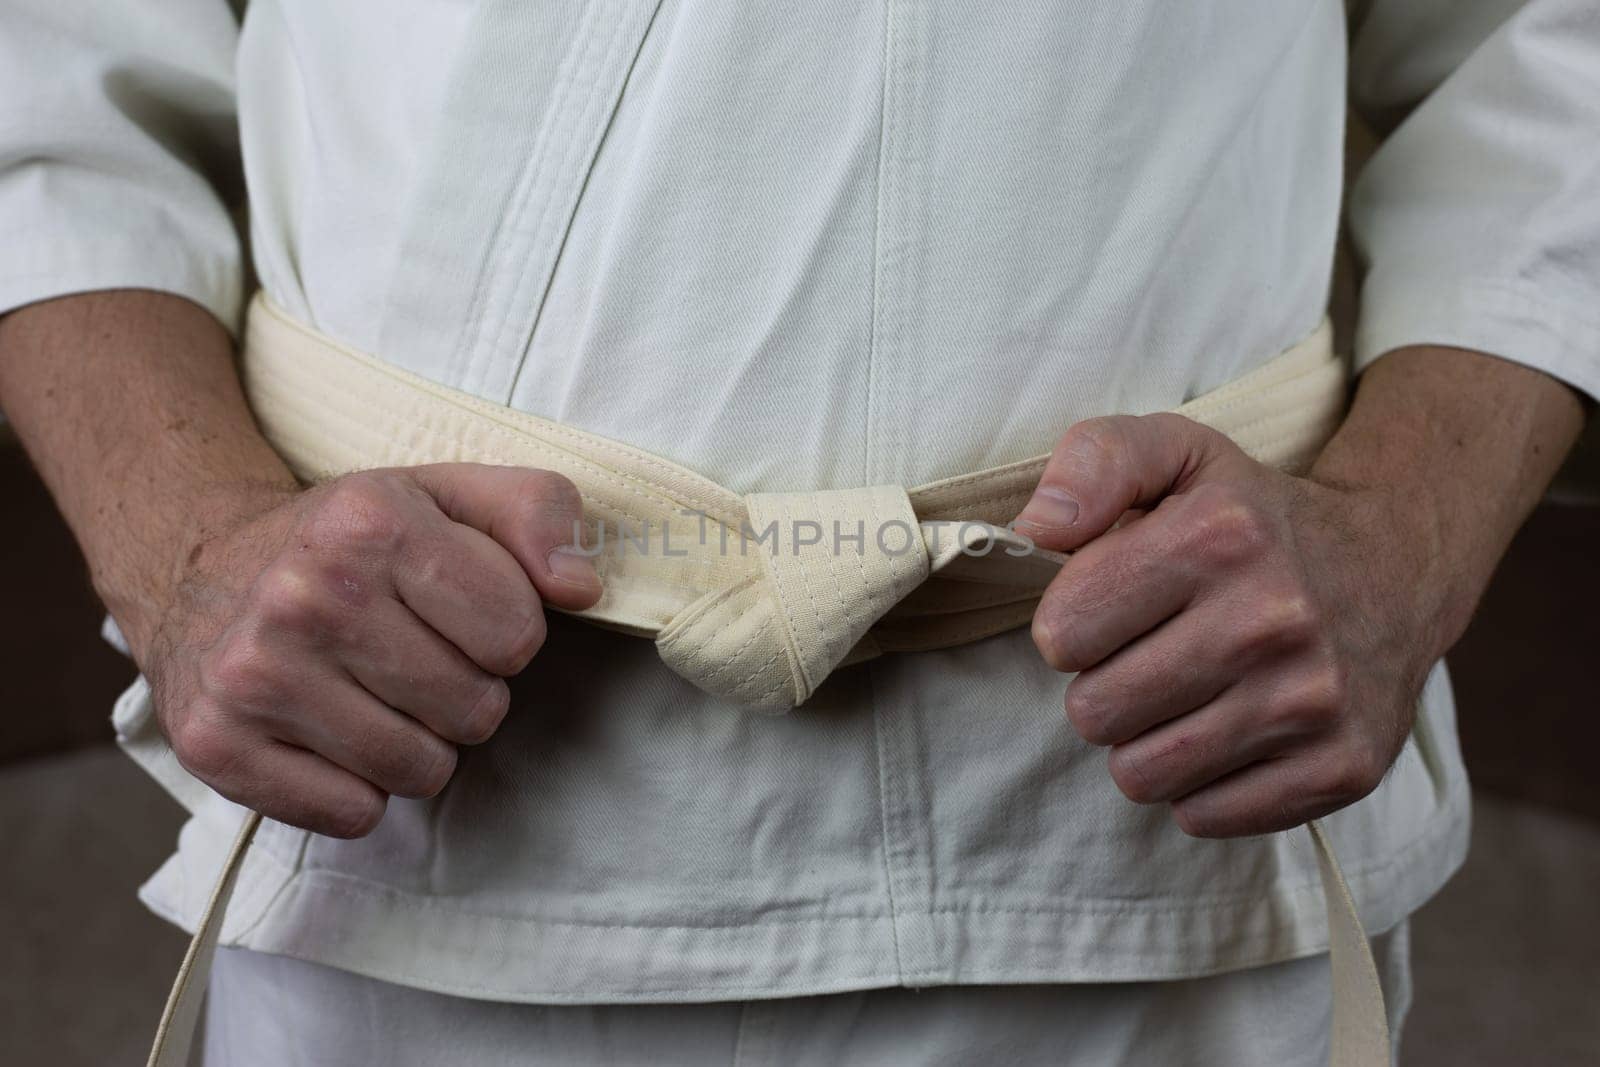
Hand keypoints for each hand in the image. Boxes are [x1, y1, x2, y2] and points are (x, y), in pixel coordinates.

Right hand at [142, 464, 602, 836]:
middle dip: (463, 690)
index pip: (517, 634)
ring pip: (420, 771)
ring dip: (415, 744)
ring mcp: (252, 676)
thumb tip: (581, 586)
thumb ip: (537, 514)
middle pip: (475, 710)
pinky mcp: (217, 747)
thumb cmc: (350, 540)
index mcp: (371, 523)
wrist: (195, 569)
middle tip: (411, 655)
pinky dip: (355, 787)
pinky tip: (326, 730)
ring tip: (371, 692)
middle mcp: (304, 597)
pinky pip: (353, 815)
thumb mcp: (448, 495)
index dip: (506, 631)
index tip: (459, 613)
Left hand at [1016, 413, 1441, 837]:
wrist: (1397, 567)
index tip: (1109, 606)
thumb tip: (1034, 530)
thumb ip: (1094, 462)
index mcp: (1219, 536)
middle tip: (1146, 655)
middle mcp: (1273, 619)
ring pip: (1142, 775)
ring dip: (1144, 740)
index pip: (1062, 632)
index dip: (1069, 623)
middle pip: (1095, 712)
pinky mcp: (1342, 768)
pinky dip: (1199, 785)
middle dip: (1102, 686)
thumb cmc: (1255, 517)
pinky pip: (1204, 816)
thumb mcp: (1177, 454)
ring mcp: (1314, 701)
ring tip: (1183, 694)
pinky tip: (1227, 731)